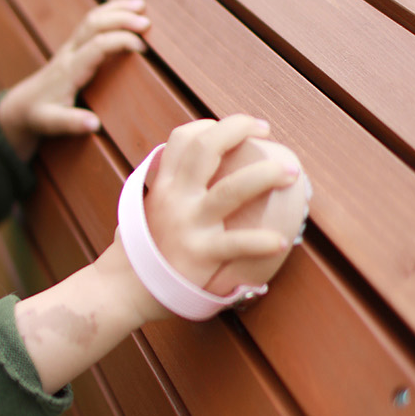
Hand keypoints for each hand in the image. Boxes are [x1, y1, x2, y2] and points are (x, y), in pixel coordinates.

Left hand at [0, 0, 148, 160]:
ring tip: (141, 5)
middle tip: (147, 24)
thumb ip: (72, 123)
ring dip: (117, 9)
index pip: (97, 46)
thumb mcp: (51, 124)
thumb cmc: (38, 115)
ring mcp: (70, 47)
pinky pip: (91, 23)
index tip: (142, 49)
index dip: (120, 42)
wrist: (21, 106)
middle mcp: (69, 53)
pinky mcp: (72, 47)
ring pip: (92, 18)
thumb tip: (94, 124)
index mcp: (69, 70)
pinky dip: (110, 13)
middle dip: (121, 19)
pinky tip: (126, 11)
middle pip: (94, 24)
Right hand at [139, 115, 303, 300]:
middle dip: (239, 129)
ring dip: (265, 174)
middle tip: (266, 130)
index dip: (211, 125)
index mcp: (164, 186)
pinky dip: (260, 241)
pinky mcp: (200, 254)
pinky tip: (280, 241)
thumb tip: (193, 181)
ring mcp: (188, 224)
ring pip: (231, 189)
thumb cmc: (141, 252)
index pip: (183, 138)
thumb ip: (167, 193)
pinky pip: (236, 244)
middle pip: (207, 148)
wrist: (123, 290)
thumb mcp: (147, 211)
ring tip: (291, 172)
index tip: (236, 129)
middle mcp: (175, 198)